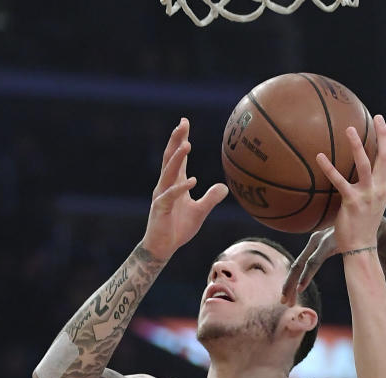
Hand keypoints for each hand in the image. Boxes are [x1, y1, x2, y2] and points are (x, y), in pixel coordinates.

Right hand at [141, 118, 228, 260]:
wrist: (163, 247)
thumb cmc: (178, 228)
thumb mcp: (200, 212)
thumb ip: (211, 198)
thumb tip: (225, 187)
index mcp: (174, 184)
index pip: (177, 158)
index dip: (180, 140)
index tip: (184, 122)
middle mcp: (166, 186)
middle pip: (170, 158)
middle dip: (176, 140)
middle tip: (182, 124)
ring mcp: (162, 196)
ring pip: (168, 173)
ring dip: (177, 159)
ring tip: (187, 144)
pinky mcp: (160, 208)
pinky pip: (171, 195)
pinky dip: (181, 188)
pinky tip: (192, 180)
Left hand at [282, 217, 385, 305]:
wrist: (372, 222)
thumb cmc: (359, 235)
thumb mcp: (343, 245)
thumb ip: (334, 253)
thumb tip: (336, 266)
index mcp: (316, 243)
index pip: (300, 264)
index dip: (291, 281)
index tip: (287, 298)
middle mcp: (315, 240)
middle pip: (297, 266)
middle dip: (288, 285)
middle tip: (283, 302)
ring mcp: (321, 240)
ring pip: (301, 265)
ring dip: (292, 284)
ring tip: (287, 299)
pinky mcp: (328, 242)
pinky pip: (314, 262)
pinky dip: (306, 276)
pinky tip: (300, 288)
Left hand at [318, 114, 385, 252]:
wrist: (361, 247)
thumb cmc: (363, 225)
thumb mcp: (371, 203)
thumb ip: (369, 187)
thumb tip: (360, 175)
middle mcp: (380, 189)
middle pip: (385, 157)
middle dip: (383, 136)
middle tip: (377, 117)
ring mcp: (368, 195)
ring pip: (365, 165)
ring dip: (358, 145)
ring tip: (350, 128)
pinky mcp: (352, 202)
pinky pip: (339, 181)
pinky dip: (329, 168)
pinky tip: (319, 156)